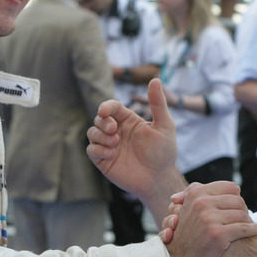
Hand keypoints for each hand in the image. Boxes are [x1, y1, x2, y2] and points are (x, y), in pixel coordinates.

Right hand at [86, 78, 177, 199]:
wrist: (159, 178)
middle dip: (102, 122)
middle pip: (99, 119)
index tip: (105, 111)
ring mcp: (109, 145)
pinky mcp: (104, 160)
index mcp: (128, 120)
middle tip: (114, 130)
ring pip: (92, 133)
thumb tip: (155, 79)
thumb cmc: (164, 152)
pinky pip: (91, 150)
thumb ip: (158, 103)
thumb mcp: (164, 125)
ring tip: (115, 143)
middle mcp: (117, 131)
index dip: (106, 106)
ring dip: (100, 135)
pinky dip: (98, 149)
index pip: (112, 107)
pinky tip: (112, 154)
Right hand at [164, 181, 256, 256]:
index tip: (235, 208)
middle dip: (243, 210)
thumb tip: (228, 186)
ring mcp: (210, 219)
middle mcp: (202, 203)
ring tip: (250, 226)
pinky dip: (254, 229)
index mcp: (197, 193)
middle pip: (239, 201)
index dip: (236, 198)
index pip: (231, 187)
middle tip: (245, 219)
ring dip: (249, 221)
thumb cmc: (186, 234)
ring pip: (243, 214)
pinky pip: (245, 228)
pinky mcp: (218, 235)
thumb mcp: (186, 207)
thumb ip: (199, 192)